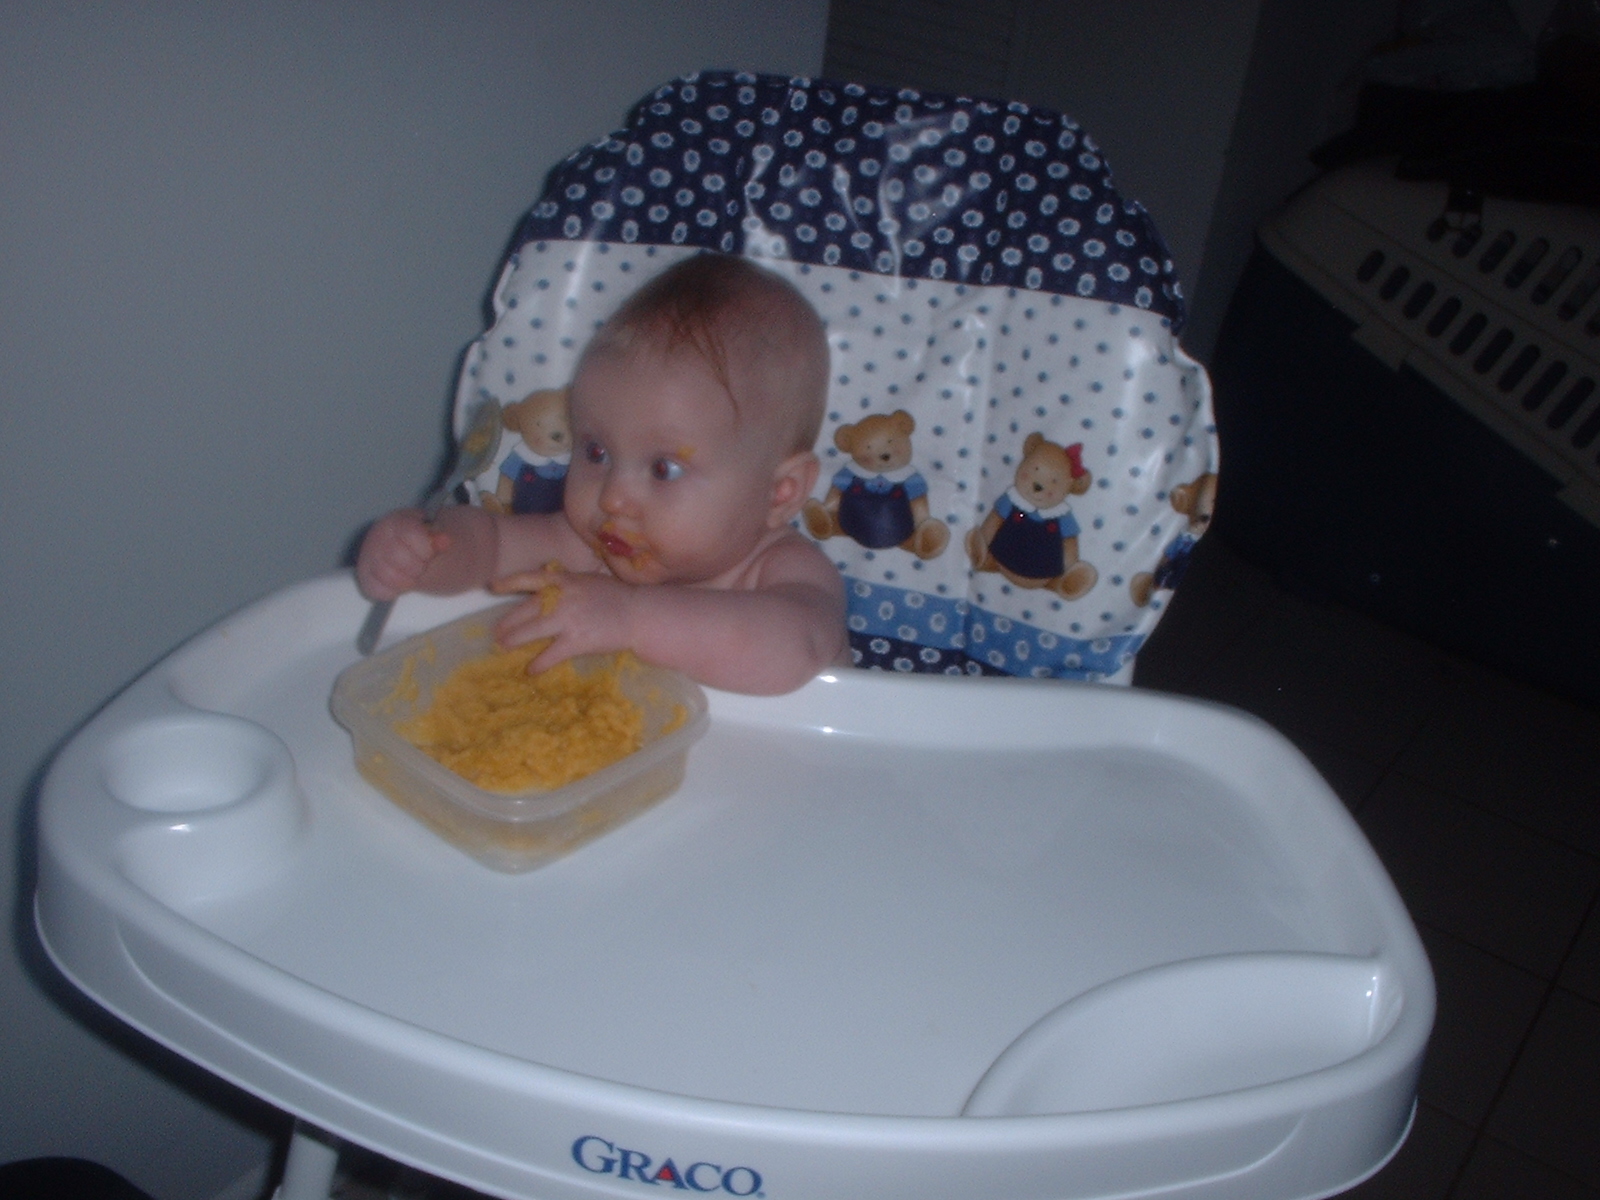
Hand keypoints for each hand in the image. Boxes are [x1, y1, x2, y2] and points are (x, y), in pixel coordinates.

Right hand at [356, 509, 446, 600]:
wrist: (407, 552)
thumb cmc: (421, 544)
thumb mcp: (433, 537)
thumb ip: (439, 538)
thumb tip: (444, 541)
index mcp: (396, 521)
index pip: (411, 534)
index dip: (425, 549)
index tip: (429, 554)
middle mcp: (377, 536)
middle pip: (397, 555)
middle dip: (416, 566)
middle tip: (421, 567)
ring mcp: (368, 556)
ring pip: (386, 574)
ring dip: (406, 581)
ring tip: (412, 577)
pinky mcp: (365, 576)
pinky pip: (376, 589)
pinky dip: (393, 591)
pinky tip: (401, 585)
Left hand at [490, 567, 636, 672]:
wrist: (639, 613)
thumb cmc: (616, 596)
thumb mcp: (589, 580)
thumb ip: (566, 582)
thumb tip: (545, 576)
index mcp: (565, 580)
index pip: (530, 578)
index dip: (509, 582)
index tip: (492, 587)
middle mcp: (563, 598)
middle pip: (525, 610)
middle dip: (507, 623)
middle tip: (496, 633)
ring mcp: (569, 620)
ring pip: (531, 631)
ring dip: (513, 640)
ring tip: (502, 647)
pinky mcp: (577, 641)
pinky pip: (551, 654)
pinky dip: (539, 663)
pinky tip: (531, 670)